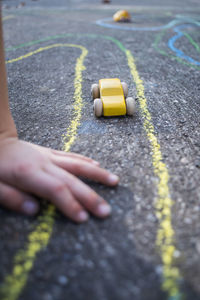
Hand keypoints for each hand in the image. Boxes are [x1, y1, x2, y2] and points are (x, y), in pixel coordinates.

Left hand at [0, 137, 118, 221]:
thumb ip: (12, 198)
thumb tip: (34, 211)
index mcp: (28, 173)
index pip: (55, 189)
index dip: (70, 204)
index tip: (84, 218)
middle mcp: (44, 163)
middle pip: (72, 180)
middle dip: (90, 196)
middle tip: (106, 210)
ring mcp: (49, 156)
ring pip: (77, 164)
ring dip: (97, 174)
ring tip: (115, 181)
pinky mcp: (50, 152)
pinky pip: (71, 156)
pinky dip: (85, 161)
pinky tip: (97, 166)